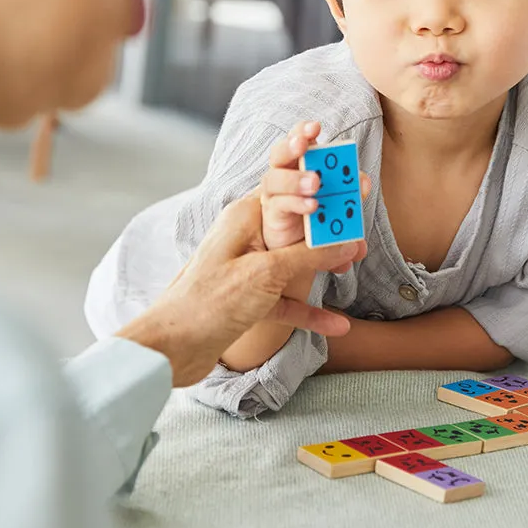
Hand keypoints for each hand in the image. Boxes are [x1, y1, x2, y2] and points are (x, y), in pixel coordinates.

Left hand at [119, 193, 365, 386]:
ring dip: (323, 265)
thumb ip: (310, 255)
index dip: (317, 178)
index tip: (349, 181)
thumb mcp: (267, 273)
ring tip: (354, 264)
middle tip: (359, 226)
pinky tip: (336, 324)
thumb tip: (347, 243)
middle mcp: (247, 236)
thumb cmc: (208, 302)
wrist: (169, 350)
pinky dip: (309, 309)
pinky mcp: (248, 299)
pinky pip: (286, 299)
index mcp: (246, 217)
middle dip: (329, 225)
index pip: (286, 184)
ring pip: (295, 260)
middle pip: (297, 222)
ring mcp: (248, 267)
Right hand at [260, 121, 369, 250]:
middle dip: (291, 146)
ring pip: (273, 179)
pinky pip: (280, 205)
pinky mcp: (273, 215)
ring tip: (315, 183)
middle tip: (304, 144)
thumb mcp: (342, 201)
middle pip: (279, 154)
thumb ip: (352, 190)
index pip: (298, 141)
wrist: (305, 247)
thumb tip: (365, 182)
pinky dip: (297, 203)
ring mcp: (275, 195)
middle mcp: (283, 175)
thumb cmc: (322, 216)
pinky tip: (313, 205)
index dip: (303, 131)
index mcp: (300, 165)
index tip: (315, 126)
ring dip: (294, 179)